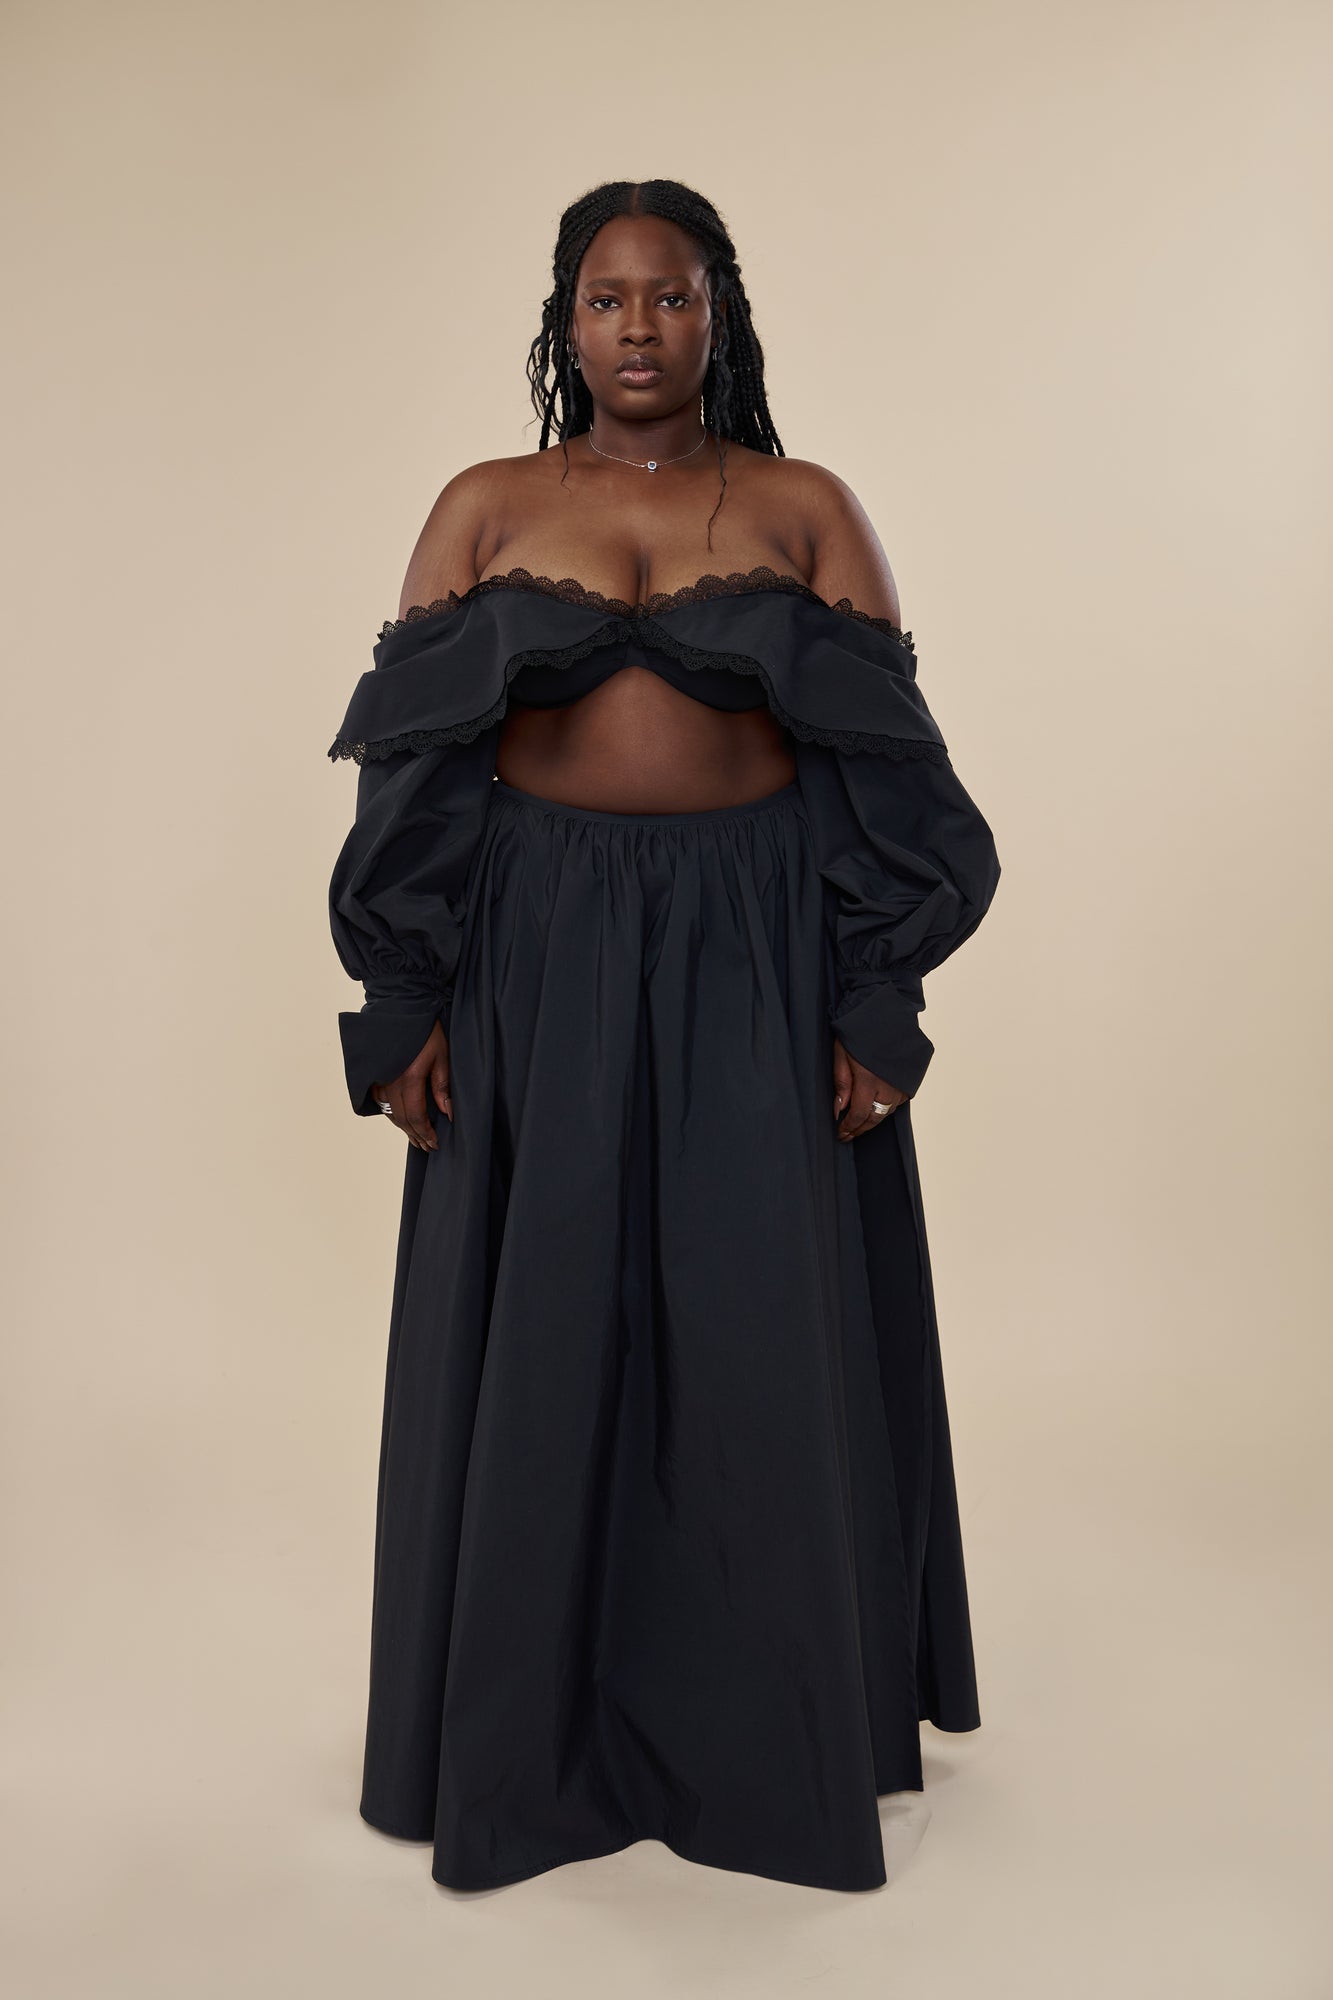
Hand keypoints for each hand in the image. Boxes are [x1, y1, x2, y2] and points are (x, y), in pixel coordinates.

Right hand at [371, 1021, 451, 1149]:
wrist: (402, 1007)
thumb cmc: (425, 1030)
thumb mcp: (441, 1056)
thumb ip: (443, 1086)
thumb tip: (448, 1113)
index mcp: (409, 1078)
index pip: (416, 1117)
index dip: (426, 1133)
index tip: (435, 1143)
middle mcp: (390, 1082)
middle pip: (402, 1119)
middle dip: (416, 1135)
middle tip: (428, 1146)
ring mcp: (379, 1079)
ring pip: (390, 1113)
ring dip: (404, 1128)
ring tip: (417, 1137)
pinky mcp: (373, 1074)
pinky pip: (382, 1102)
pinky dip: (393, 1115)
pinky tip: (402, 1119)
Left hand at [832, 1037, 906, 1140]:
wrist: (886, 1013)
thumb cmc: (860, 1031)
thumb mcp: (842, 1055)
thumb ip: (842, 1084)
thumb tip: (839, 1109)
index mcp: (869, 1080)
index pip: (858, 1115)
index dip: (849, 1127)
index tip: (840, 1133)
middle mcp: (888, 1086)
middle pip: (874, 1118)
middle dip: (860, 1129)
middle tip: (848, 1135)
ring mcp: (901, 1084)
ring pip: (887, 1111)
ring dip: (872, 1119)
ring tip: (859, 1122)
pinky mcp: (909, 1080)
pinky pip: (897, 1101)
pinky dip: (885, 1107)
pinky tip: (875, 1106)